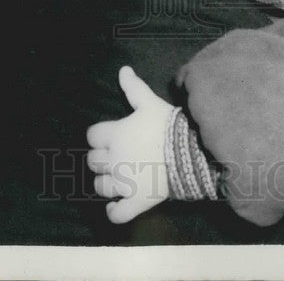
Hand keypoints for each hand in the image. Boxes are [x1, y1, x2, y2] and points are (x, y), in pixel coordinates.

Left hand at [87, 66, 175, 223]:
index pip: (92, 136)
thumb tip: (123, 69)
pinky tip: (114, 207)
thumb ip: (134, 88)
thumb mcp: (150, 102)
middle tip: (116, 155)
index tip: (111, 135)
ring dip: (105, 183)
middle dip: (101, 158)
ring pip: (100, 186)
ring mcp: (124, 184)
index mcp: (114, 135)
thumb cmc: (168, 124)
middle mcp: (113, 160)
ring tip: (116, 179)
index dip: (100, 135)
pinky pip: (118, 214)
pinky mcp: (136, 201)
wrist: (191, 151)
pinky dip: (114, 212)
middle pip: (93, 161)